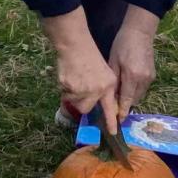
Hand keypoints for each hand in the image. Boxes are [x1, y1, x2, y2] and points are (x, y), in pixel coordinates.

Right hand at [42, 8, 118, 129]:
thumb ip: (104, 88)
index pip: (110, 107)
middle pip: (85, 108)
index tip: (112, 132)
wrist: (75, 45)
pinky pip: (65, 94)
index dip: (111, 121)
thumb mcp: (104, 71)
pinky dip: (65, 88)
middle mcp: (96, 89)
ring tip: (75, 79)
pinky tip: (69, 75)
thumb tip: (99, 105)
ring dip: (72, 95)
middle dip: (81, 102)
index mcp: (107, 85)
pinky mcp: (69, 87)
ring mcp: (82, 89)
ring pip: (74, 102)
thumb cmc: (89, 56)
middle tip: (80, 88)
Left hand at [108, 6, 158, 118]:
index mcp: (132, 76)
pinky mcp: (153, 74)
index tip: (117, 121)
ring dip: (130, 98)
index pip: (127, 100)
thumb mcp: (113, 61)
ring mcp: (150, 78)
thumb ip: (114, 81)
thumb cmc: (122, 44)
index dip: (122, 112)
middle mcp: (143, 79)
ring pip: (139, 95)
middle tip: (115, 105)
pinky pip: (143, 88)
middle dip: (125, 104)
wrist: (140, 31)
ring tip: (120, 94)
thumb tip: (112, 97)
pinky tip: (128, 85)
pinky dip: (135, 90)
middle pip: (134, 100)